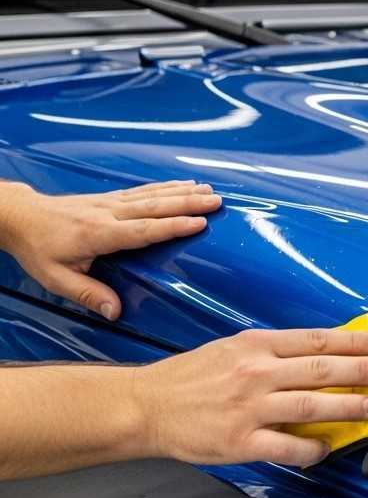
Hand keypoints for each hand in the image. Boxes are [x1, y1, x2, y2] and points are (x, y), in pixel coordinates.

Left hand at [0, 180, 221, 319]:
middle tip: (216, 201)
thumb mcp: (56, 279)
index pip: (142, 230)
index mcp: (98, 234)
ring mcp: (110, 202)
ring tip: (209, 191)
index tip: (199, 223)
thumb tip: (116, 312)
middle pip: (154, 207)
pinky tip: (184, 184)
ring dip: (182, 193)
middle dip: (187, 204)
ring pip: (152, 195)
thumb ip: (88, 294)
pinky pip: (143, 191)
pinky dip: (166, 186)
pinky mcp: (110, 198)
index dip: (172, 226)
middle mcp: (108, 214)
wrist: (20, 217)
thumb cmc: (39, 249)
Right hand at [134, 328, 367, 467]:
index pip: (316, 340)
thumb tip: (320, 356)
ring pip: (311, 405)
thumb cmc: (189, 378)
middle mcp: (256, 373)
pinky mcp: (242, 441)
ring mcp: (249, 408)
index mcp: (255, 346)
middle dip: (362, 371)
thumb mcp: (231, 349)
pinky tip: (326, 447)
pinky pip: (288, 447)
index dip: (353, 342)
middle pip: (322, 369)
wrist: (146, 406)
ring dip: (347, 406)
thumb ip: (273, 353)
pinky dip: (312, 449)